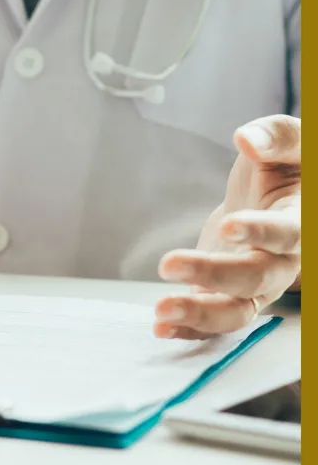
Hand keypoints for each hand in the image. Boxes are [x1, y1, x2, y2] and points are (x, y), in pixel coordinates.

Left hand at [155, 115, 300, 339]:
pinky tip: (160, 327)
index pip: (289, 233)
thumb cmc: (285, 166)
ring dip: (199, 313)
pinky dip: (190, 328)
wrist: (272, 196)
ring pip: (238, 310)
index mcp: (304, 221)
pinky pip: (216, 321)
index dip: (261, 232)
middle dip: (212, 273)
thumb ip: (276, 136)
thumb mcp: (290, 143)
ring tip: (160, 309)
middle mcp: (285, 262)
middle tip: (168, 264)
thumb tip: (247, 139)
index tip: (228, 225)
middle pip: (256, 277)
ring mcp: (259, 286)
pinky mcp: (231, 295)